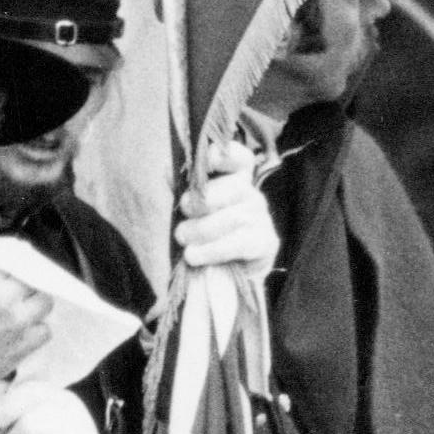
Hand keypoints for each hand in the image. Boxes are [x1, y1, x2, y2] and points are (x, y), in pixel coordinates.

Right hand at [0, 254, 51, 388]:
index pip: (14, 261)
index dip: (18, 265)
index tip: (19, 268)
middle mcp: (4, 296)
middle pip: (32, 278)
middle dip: (27, 283)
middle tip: (22, 290)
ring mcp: (18, 320)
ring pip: (45, 301)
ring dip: (37, 303)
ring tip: (27, 308)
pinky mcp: (26, 343)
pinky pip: (45, 330)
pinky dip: (37, 330)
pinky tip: (25, 331)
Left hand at [178, 139, 278, 274]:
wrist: (218, 278)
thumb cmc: (200, 237)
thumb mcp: (186, 211)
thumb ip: (179, 190)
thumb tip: (168, 171)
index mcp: (233, 180)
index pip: (239, 158)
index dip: (223, 156)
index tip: (204, 163)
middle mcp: (252, 195)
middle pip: (236, 186)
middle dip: (204, 200)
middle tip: (184, 212)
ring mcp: (262, 219)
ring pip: (236, 217)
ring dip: (202, 229)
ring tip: (183, 239)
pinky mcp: (265, 244)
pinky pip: (241, 243)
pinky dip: (213, 250)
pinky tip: (194, 256)